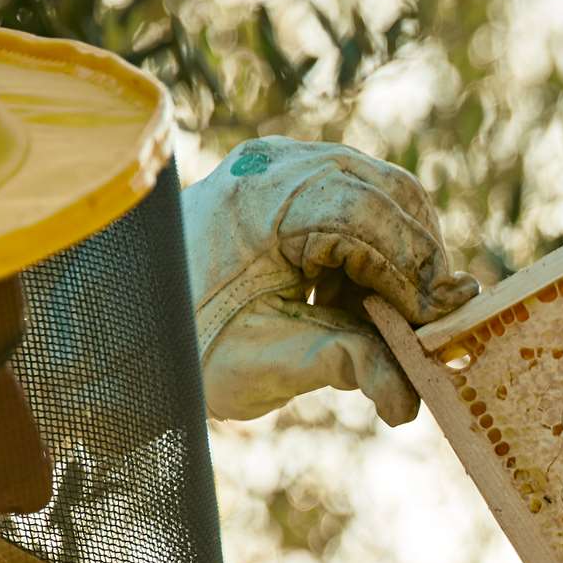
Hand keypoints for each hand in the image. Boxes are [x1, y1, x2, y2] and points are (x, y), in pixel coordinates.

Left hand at [180, 138, 477, 424]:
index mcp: (265, 199)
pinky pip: (360, 197)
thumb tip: (410, 398)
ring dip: (402, 254)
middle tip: (432, 325)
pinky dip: (377, 246)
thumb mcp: (266, 363)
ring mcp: (284, 163)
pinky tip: (362, 298)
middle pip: (389, 194)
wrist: (124, 319)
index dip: (414, 275)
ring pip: (383, 192)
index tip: (438, 329)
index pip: (370, 218)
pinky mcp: (289, 177)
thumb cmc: (186, 343)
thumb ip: (345, 366)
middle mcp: (278, 164)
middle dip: (419, 261)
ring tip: (393, 318)